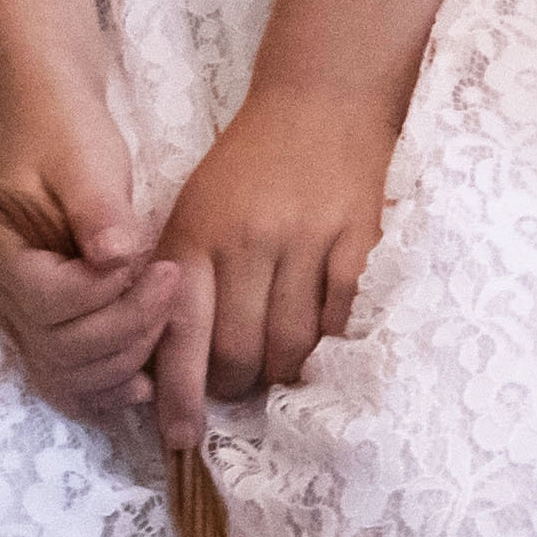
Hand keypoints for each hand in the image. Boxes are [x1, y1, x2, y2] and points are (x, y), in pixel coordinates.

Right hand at [0, 126, 184, 426]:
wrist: (55, 138)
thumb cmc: (70, 143)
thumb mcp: (87, 162)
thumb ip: (98, 209)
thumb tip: (116, 255)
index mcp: (6, 257)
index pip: (53, 303)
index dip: (111, 294)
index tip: (158, 263)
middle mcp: (8, 300)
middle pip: (63, 350)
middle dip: (130, 327)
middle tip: (172, 284)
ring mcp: (26, 323)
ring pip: (67, 378)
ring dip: (126, 361)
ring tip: (166, 318)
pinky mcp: (53, 333)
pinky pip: (70, 384)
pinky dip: (107, 392)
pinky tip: (147, 383)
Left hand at [152, 75, 405, 406]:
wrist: (321, 101)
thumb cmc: (248, 164)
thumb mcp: (194, 209)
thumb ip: (183, 275)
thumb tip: (180, 356)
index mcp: (195, 236)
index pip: (180, 332)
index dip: (179, 392)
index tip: (180, 436)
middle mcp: (246, 242)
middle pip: (240, 349)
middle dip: (238, 386)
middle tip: (241, 392)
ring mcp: (305, 240)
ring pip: (293, 340)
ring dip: (286, 371)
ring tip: (282, 371)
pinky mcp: (357, 237)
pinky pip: (342, 314)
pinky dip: (332, 340)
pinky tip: (325, 342)